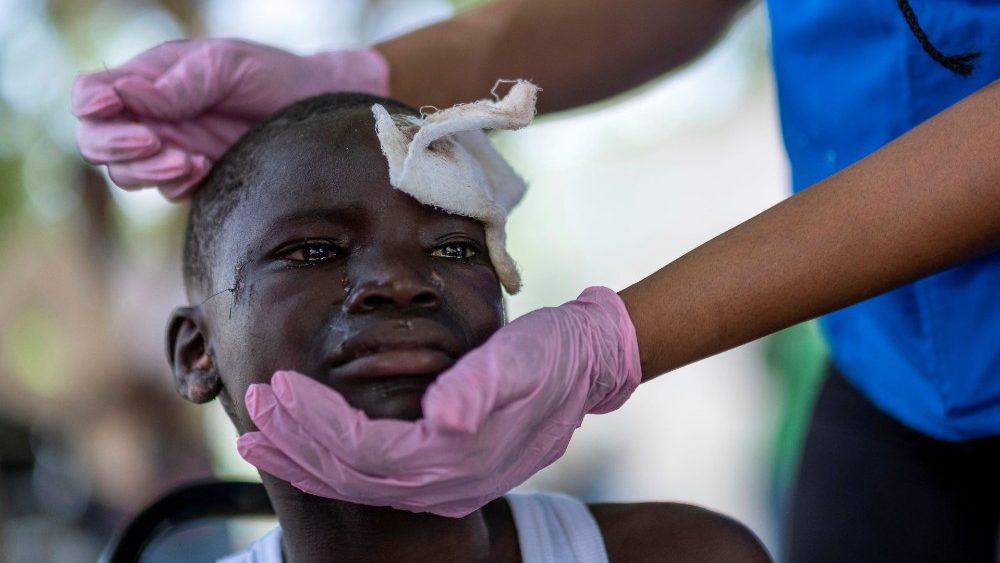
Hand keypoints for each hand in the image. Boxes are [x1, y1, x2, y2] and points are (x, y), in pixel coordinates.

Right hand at [72, 39, 388, 198]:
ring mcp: (171, 151)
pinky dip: (176, 185)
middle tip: (155, 142)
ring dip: (148, 170)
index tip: (115, 107)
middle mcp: (153, 118)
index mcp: (148, 81)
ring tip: (191, 160)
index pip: (92, 94)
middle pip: (97, 142)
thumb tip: (127, 94)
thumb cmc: (271, 77)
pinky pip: (166, 191)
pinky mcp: (195, 181)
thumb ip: (179, 82)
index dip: (92, 105)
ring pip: (125, 174)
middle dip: (117, 146)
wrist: (316, 112)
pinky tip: (207, 168)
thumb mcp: (226, 65)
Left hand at [237, 286, 640, 516]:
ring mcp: (444, 484)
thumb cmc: (551, 353)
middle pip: (349, 477)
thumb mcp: (521, 360)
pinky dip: (330, 459)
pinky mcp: (442, 470)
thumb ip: (481, 388)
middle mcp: (446, 484)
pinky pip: (372, 474)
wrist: (587, 364)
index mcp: (459, 458)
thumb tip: (443, 417)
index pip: (366, 454)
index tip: (277, 387)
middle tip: (250, 410)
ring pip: (354, 483)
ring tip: (257, 435)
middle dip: (294, 445)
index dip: (316, 426)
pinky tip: (304, 441)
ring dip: (303, 457)